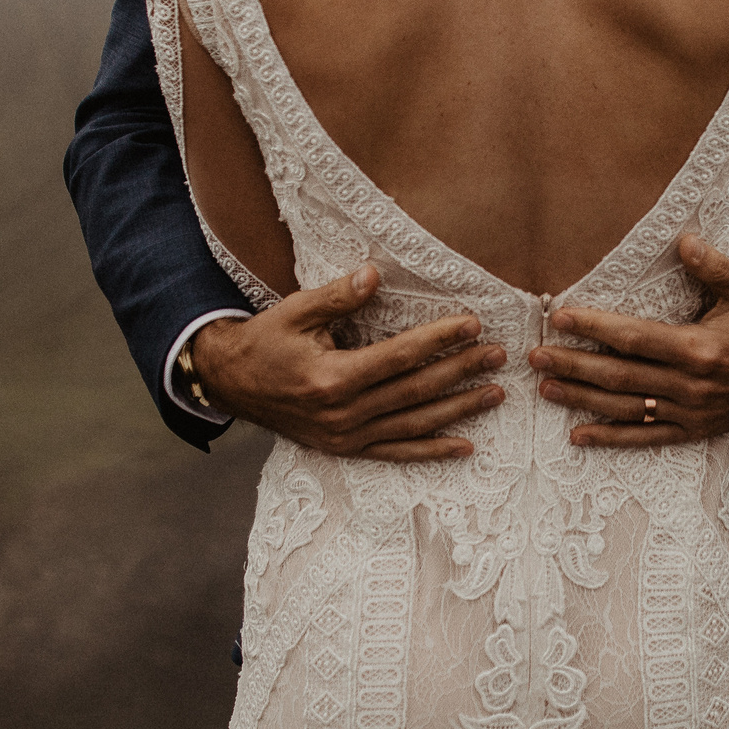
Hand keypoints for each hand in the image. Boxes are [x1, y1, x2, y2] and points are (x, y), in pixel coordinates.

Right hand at [192, 264, 506, 460]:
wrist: (230, 383)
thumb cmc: (265, 342)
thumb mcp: (295, 311)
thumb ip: (337, 296)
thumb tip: (374, 274)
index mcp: (332, 378)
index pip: (400, 356)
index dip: (439, 339)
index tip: (472, 324)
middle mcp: (343, 413)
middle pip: (415, 390)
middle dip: (461, 371)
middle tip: (498, 355)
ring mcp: (346, 436)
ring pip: (414, 425)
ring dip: (458, 409)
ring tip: (494, 394)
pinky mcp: (345, 449)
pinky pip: (396, 454)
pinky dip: (431, 450)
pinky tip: (465, 445)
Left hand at [529, 232, 728, 447]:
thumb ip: (711, 265)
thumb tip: (681, 239)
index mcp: (699, 349)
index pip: (633, 338)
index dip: (593, 329)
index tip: (558, 318)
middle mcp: (691, 385)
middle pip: (620, 376)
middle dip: (573, 365)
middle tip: (533, 356)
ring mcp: (692, 412)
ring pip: (626, 408)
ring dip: (582, 400)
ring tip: (545, 388)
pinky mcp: (696, 430)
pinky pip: (646, 438)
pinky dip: (611, 439)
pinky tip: (577, 436)